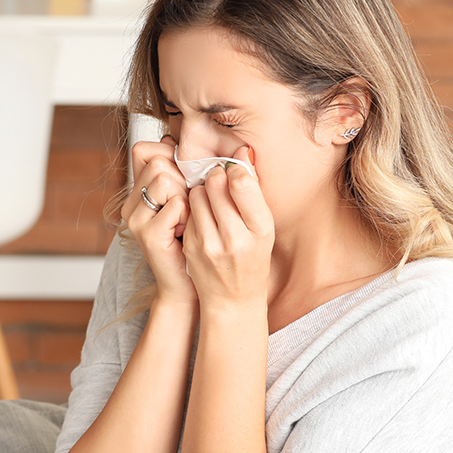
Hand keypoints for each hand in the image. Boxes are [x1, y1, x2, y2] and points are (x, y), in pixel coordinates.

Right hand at [121, 136, 196, 306]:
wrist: (188, 284)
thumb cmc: (193, 239)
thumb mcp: (187, 198)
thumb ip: (182, 170)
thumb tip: (178, 136)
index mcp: (138, 192)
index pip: (144, 149)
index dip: (168, 156)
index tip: (183, 178)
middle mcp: (130, 203)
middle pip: (158, 161)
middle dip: (182, 178)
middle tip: (187, 206)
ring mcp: (136, 219)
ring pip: (164, 178)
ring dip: (186, 196)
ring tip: (187, 218)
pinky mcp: (148, 235)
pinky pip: (175, 203)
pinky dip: (188, 214)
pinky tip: (186, 230)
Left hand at [183, 145, 273, 312]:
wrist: (232, 300)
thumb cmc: (252, 259)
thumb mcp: (264, 229)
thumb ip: (253, 192)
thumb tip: (243, 152)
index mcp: (260, 231)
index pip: (241, 183)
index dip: (236, 169)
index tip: (236, 170)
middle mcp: (234, 238)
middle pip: (216, 183)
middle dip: (217, 176)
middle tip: (221, 181)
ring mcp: (208, 244)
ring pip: (197, 193)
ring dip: (204, 190)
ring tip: (213, 200)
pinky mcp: (190, 246)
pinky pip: (188, 210)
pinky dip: (194, 207)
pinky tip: (204, 217)